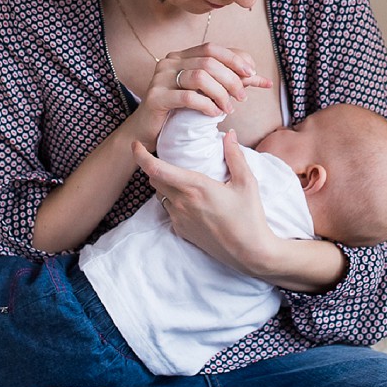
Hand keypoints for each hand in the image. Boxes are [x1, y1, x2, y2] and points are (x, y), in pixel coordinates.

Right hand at [127, 44, 271, 150]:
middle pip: (209, 62)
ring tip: (229, 109)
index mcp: (181, 56)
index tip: (252, 75)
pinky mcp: (155, 97)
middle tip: (242, 98)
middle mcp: (169, 62)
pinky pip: (188, 97)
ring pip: (200, 76)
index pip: (212, 48)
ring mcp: (160, 78)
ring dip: (220, 93)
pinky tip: (214, 114)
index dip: (235, 59)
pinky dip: (207, 105)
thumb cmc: (180, 111)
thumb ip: (233, 83)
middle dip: (231, 79)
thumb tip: (264, 80)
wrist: (147, 131)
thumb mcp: (207, 93)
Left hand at [132, 128, 277, 274]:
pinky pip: (169, 210)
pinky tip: (193, 201)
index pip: (156, 169)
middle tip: (167, 158)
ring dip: (164, 184)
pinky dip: (174, 201)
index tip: (136, 145)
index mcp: (195, 187)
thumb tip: (229, 134)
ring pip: (160, 195)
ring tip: (181, 178)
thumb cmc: (249, 217)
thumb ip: (235, 156)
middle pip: (154, 179)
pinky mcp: (181, 231)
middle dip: (155, 167)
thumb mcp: (247, 183)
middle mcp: (181, 203)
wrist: (249, 252)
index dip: (140, 155)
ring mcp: (179, 219)